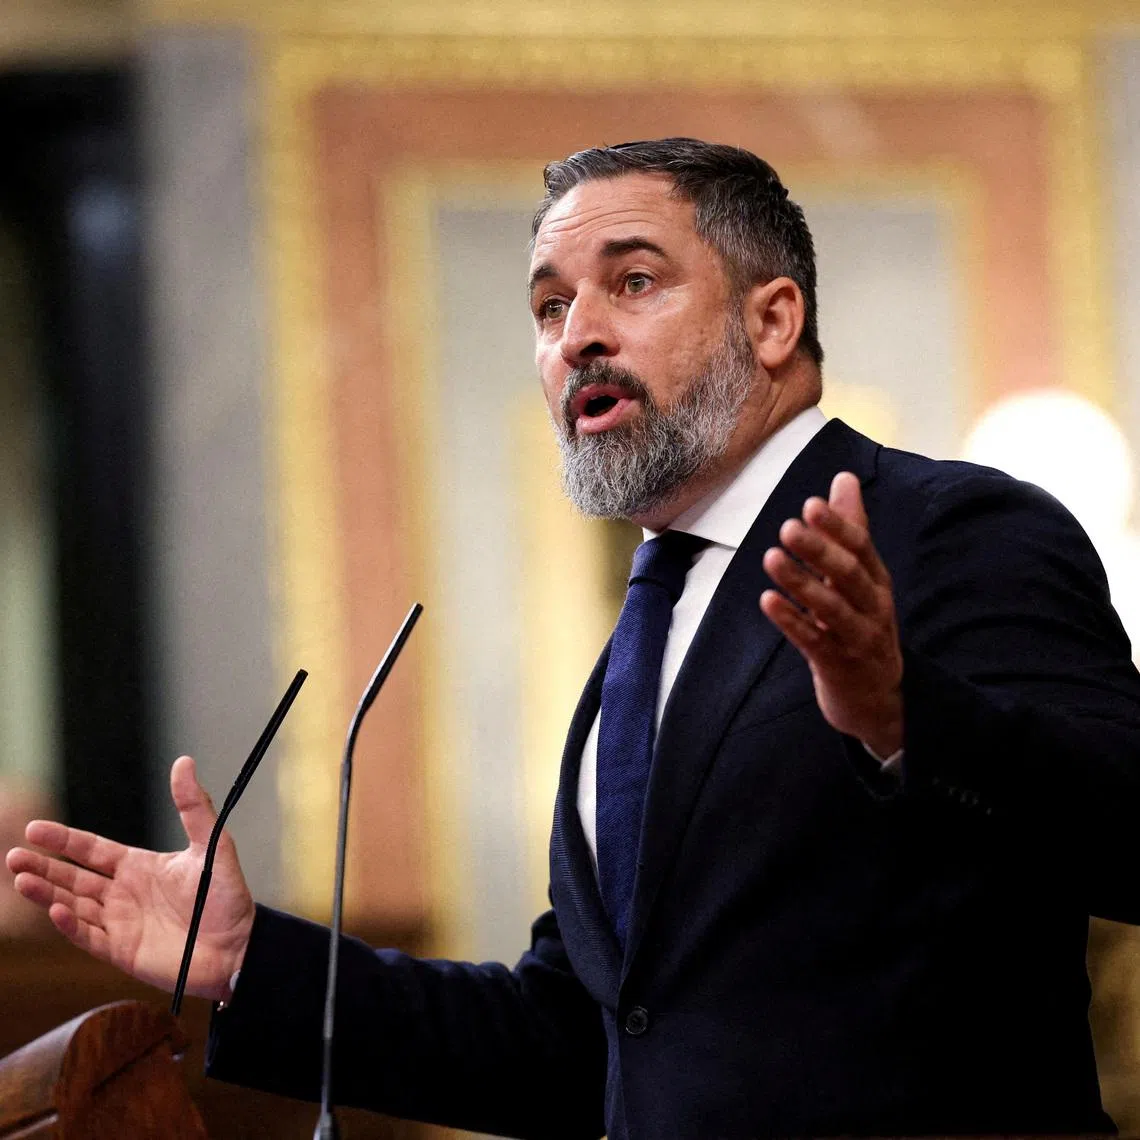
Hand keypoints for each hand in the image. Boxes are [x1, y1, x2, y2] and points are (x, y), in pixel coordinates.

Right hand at [6, 755, 253, 1001]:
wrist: (240, 947)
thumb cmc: (227, 896)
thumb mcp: (212, 845)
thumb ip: (194, 806)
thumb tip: (183, 762)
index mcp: (139, 867)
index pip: (91, 850)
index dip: (63, 840)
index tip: (34, 829)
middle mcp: (123, 894)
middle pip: (73, 877)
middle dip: (44, 866)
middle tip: (14, 855)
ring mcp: (119, 924)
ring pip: (73, 905)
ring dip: (47, 892)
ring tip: (21, 878)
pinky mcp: (122, 951)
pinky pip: (88, 936)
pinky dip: (70, 925)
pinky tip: (55, 909)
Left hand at [760, 471, 903, 757]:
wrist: (878, 698)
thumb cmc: (863, 624)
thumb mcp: (862, 577)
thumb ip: (851, 528)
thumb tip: (844, 477)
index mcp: (877, 581)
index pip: (861, 547)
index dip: (838, 526)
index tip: (811, 504)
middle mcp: (873, 607)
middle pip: (849, 575)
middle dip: (820, 550)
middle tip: (788, 526)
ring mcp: (857, 638)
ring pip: (831, 608)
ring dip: (800, 582)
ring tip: (771, 558)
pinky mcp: (837, 665)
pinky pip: (813, 641)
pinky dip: (791, 621)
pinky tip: (768, 600)